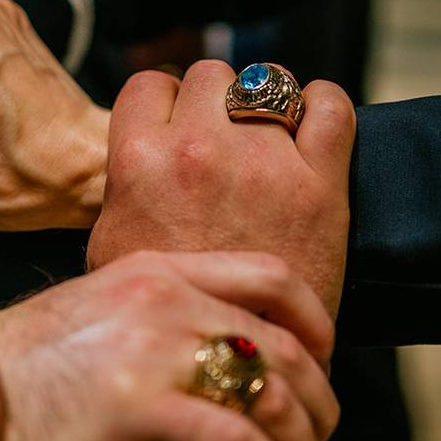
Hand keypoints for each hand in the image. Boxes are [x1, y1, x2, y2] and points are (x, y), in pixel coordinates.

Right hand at [0, 250, 337, 440]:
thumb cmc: (20, 364)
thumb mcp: (93, 310)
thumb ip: (159, 310)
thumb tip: (227, 352)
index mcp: (150, 268)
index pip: (270, 276)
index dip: (316, 322)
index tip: (320, 363)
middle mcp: (159, 297)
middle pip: (284, 346)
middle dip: (315, 404)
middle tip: (310, 440)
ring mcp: (148, 347)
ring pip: (272, 396)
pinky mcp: (136, 404)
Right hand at [87, 62, 355, 316]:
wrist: (225, 365)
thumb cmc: (160, 311)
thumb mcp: (109, 245)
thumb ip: (118, 186)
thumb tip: (129, 153)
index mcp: (139, 162)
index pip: (149, 84)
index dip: (162, 103)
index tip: (174, 124)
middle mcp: (197, 150)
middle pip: (208, 75)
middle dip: (212, 101)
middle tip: (219, 138)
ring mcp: (262, 162)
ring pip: (267, 81)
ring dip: (265, 102)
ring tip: (265, 136)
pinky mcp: (319, 182)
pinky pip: (332, 106)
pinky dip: (323, 105)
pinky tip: (311, 124)